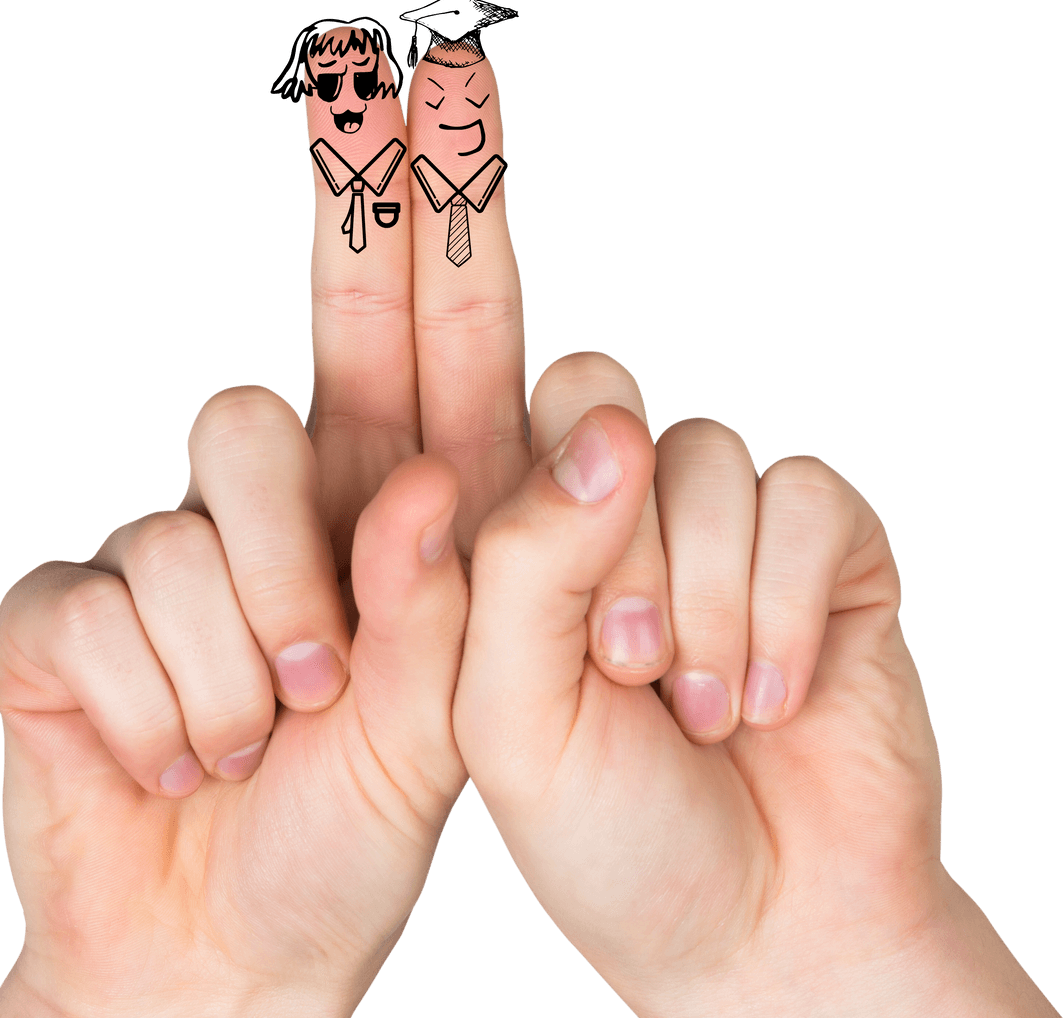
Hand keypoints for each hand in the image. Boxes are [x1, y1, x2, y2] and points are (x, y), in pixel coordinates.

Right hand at [0, 22, 527, 1016]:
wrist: (230, 947)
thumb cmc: (355, 837)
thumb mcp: (459, 718)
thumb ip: (472, 584)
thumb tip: (480, 453)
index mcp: (411, 526)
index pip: (443, 346)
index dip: (446, 219)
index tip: (454, 94)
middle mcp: (301, 513)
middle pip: (319, 336)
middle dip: (354, 209)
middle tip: (369, 67)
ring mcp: (182, 549)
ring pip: (211, 486)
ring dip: (260, 631)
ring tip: (285, 724)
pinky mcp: (78, 607)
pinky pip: (111, 597)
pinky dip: (169, 705)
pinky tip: (188, 755)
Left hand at [453, 353, 1058, 1016]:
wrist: (768, 929)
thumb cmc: (619, 836)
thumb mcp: (517, 720)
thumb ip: (525, 568)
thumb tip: (612, 429)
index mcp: (528, 547)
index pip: (512, 425)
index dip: (547, 503)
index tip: (579, 642)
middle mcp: (624, 518)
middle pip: (611, 410)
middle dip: (624, 554)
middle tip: (633, 672)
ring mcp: (727, 529)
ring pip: (709, 450)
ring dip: (709, 600)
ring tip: (707, 710)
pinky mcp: (827, 552)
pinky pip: (809, 495)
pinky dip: (789, 607)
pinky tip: (777, 699)